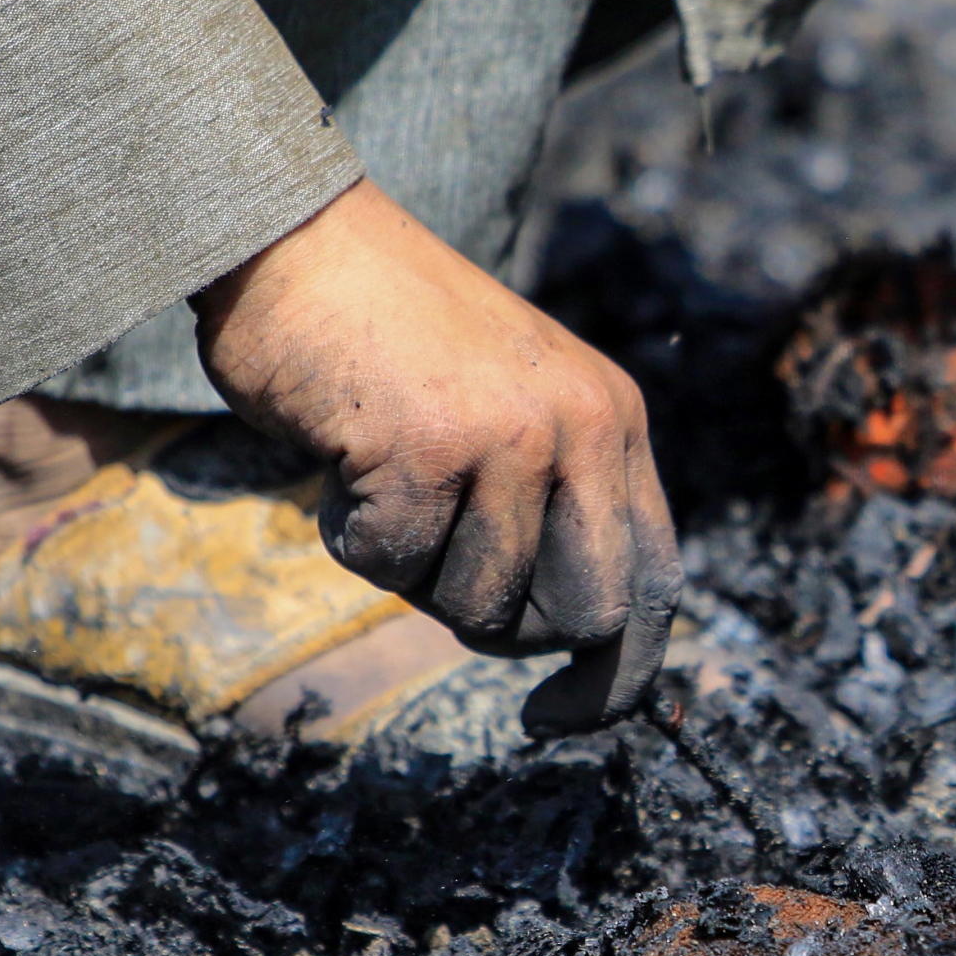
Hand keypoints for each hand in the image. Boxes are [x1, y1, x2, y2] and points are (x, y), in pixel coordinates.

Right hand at [192, 179, 680, 726]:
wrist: (299, 238)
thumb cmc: (393, 339)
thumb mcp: (516, 407)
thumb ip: (556, 502)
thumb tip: (570, 637)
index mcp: (618, 422)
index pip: (656, 584)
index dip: (621, 675)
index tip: (560, 717)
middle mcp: (583, 429)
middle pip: (582, 618)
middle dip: (506, 630)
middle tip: (439, 577)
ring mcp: (509, 439)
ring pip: (477, 604)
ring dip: (412, 571)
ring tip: (385, 478)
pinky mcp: (425, 451)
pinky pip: (391, 565)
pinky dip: (350, 536)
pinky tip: (342, 462)